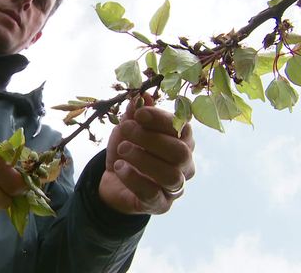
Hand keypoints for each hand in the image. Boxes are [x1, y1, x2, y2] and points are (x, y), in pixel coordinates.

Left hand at [99, 95, 194, 214]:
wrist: (114, 181)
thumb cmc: (128, 150)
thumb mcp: (129, 128)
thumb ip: (137, 113)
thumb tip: (142, 95)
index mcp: (182, 141)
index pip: (182, 128)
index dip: (161, 119)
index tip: (138, 113)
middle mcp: (186, 165)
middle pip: (180, 152)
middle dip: (151, 138)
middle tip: (126, 129)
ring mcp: (175, 187)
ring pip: (171, 175)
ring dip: (143, 159)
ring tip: (122, 149)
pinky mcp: (161, 204)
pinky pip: (152, 194)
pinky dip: (133, 178)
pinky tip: (119, 167)